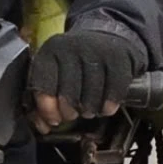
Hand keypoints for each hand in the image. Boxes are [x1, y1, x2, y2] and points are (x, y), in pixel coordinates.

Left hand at [28, 26, 144, 130]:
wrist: (105, 36)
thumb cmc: (75, 62)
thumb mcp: (54, 72)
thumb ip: (44, 100)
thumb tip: (44, 127)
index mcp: (50, 52)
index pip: (44, 85)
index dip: (48, 109)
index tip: (54, 119)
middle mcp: (72, 48)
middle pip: (68, 94)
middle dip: (69, 112)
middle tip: (72, 114)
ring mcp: (97, 51)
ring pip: (91, 95)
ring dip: (89, 110)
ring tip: (88, 111)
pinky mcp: (118, 58)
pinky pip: (114, 90)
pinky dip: (108, 105)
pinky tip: (105, 108)